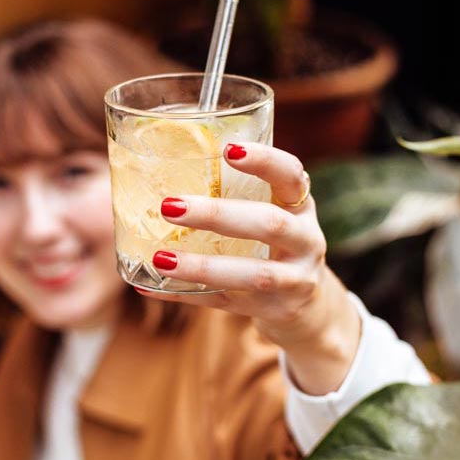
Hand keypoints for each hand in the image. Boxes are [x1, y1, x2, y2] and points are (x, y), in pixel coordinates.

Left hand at [136, 142, 360, 394]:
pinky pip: (225, 303)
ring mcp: (294, 280)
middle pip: (269, 224)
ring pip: (253, 274)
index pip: (290, 174)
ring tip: (161, 258)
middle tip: (169, 206)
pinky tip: (150, 286)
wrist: (309, 306)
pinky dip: (184, 295)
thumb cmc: (275, 247)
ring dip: (203, 267)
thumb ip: (240, 195)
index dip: (265, 160)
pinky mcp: (274, 310)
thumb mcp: (273, 215)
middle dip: (218, 215)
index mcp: (301, 207)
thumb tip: (160, 165)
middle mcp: (306, 241)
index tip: (228, 149)